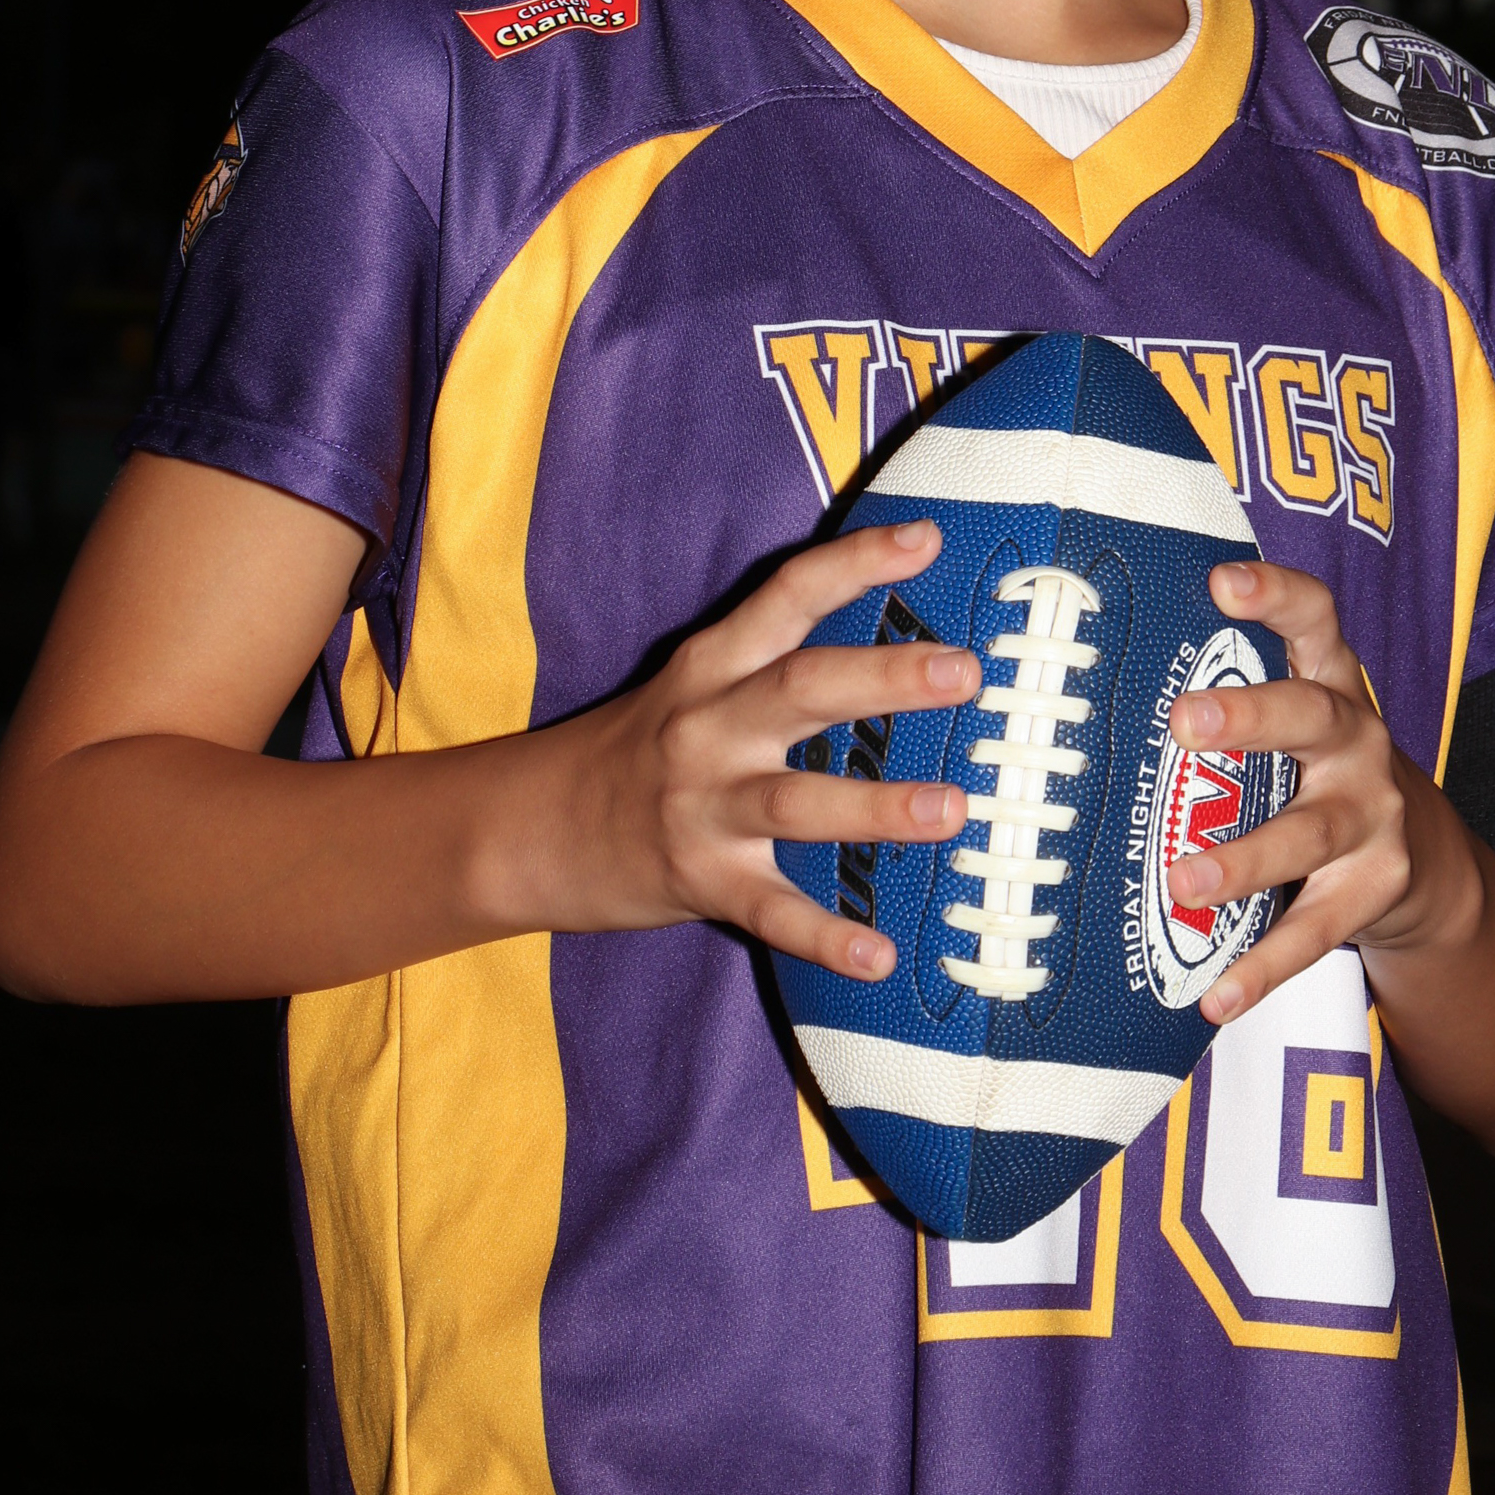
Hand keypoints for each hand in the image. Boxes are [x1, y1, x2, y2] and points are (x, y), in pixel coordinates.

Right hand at [500, 521, 977, 981]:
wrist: (530, 829)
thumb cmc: (640, 749)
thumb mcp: (696, 683)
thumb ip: (775, 656)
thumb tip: (895, 640)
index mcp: (712, 664)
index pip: (787, 595)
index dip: (855, 562)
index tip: (925, 538)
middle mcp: (707, 725)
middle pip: (801, 689)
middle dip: (885, 677)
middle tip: (964, 671)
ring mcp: (702, 807)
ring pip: (794, 801)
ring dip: (876, 807)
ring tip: (952, 810)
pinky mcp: (700, 881)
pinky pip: (770, 911)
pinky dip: (825, 938)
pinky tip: (879, 957)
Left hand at [1166, 561, 1482, 1024]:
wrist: (1428, 861)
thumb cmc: (1320, 772)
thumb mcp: (1296, 720)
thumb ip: (1229, 696)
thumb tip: (1084, 683)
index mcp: (1331, 683)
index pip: (1315, 620)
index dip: (1275, 594)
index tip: (1223, 582)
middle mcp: (1358, 740)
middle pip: (1311, 717)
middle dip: (1251, 718)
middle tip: (1184, 721)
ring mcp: (1375, 816)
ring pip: (1307, 834)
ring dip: (1243, 859)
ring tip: (1182, 878)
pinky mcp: (1377, 890)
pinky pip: (1314, 932)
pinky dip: (1262, 968)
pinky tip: (1215, 995)